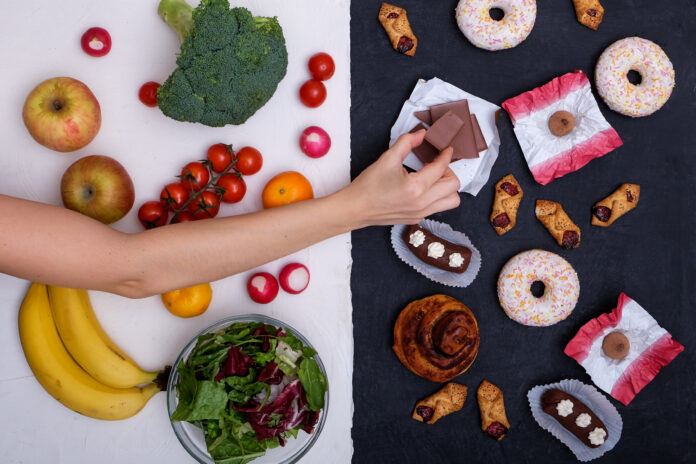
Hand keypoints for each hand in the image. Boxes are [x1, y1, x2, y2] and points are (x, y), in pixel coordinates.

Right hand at [338, 130, 460, 226]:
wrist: (356, 208)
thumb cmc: (368, 186)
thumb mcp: (387, 158)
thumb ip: (407, 142)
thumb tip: (421, 134)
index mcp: (416, 187)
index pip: (441, 168)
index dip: (446, 155)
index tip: (446, 150)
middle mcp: (422, 203)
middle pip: (453, 186)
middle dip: (449, 171)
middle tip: (437, 164)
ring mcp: (421, 213)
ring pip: (452, 201)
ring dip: (447, 187)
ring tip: (434, 178)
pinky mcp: (417, 218)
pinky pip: (438, 207)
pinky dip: (438, 196)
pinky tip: (424, 187)